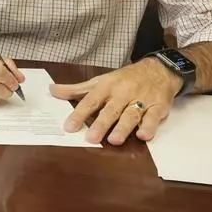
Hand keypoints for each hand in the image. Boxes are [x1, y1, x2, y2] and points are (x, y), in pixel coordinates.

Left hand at [53, 58, 180, 144]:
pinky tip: (142, 136)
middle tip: (91, 138)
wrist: (158, 70)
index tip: (69, 127)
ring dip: (123, 128)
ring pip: (131, 115)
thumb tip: (52, 90)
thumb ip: (77, 90)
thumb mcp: (100, 81)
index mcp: (107, 86)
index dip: (79, 114)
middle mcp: (123, 93)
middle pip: (111, 110)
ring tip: (114, 140)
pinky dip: (149, 127)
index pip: (90, 100)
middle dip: (101, 124)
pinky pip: (153, 118)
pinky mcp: (158, 107)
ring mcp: (141, 100)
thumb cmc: (125, 79)